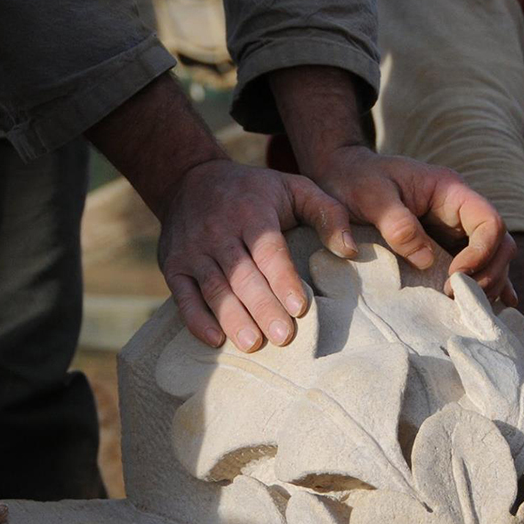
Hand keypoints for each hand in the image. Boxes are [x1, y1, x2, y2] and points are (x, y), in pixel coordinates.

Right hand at [156, 158, 356, 351]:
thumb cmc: (255, 192)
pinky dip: (196, 319)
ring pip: (214, 288)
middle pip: (242, 275)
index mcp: (252, 212)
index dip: (283, 279)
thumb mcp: (294, 188)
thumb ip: (327, 214)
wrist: (190, 179)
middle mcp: (219, 231)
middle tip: (283, 336)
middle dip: (262, 307)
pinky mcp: (173, 265)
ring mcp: (193, 250)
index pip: (268, 250)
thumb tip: (349, 250)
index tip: (300, 308)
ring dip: (233, 318)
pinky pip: (183, 296)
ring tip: (253, 344)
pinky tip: (215, 340)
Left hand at [306, 145, 516, 305]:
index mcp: (449, 190)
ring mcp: (454, 229)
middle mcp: (459, 210)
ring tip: (464, 309)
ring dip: (487, 284)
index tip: (454, 276)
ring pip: (492, 258)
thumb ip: (397, 224)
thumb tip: (426, 260)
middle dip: (488, 273)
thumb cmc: (355, 181)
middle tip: (457, 298)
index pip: (490, 221)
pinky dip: (484, 284)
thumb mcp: (370, 196)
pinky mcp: (443, 246)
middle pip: (499, 243)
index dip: (481, 253)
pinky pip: (475, 265)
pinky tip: (496, 305)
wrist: (340, 176)